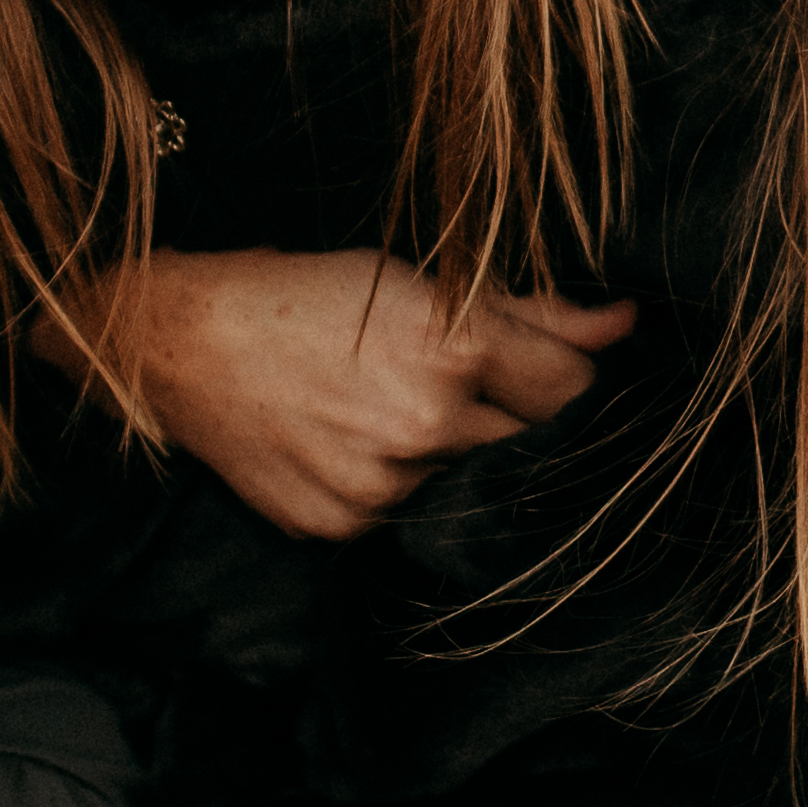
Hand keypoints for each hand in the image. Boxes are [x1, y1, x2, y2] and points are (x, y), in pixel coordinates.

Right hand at [92, 249, 637, 541]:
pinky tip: (353, 440)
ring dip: (450, 449)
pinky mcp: (344, 525)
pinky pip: (406, 511)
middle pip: (526, 439)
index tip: (546, 367)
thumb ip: (534, 311)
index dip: (566, 376)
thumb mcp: (421, 281)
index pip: (571, 389)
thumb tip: (625, 323)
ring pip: (465, 478)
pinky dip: (396, 481)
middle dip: (508, 414)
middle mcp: (424, 426)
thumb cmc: (304, 294)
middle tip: (453, 383)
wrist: (182, 344)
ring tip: (388, 405)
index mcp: (452, 350)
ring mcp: (382, 486)